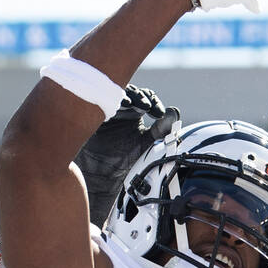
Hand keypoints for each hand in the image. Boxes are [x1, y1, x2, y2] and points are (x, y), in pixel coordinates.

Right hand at [76, 85, 180, 225]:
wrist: (103, 175)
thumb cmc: (125, 159)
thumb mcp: (146, 142)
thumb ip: (162, 129)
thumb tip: (175, 112)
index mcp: (133, 111)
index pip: (145, 97)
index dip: (153, 102)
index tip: (158, 113)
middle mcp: (120, 107)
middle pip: (132, 92)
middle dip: (141, 97)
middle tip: (148, 107)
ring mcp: (106, 108)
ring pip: (118, 93)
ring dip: (128, 96)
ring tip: (136, 104)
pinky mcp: (93, 113)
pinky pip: (102, 101)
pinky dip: (112, 100)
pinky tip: (121, 104)